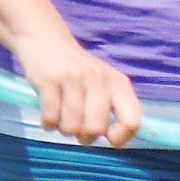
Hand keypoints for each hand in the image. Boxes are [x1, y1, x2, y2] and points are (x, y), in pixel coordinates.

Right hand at [16, 34, 142, 147]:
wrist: (47, 39)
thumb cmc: (79, 71)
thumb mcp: (104, 83)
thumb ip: (112, 108)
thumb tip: (113, 141)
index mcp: (119, 84)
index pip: (132, 121)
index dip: (120, 137)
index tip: (108, 138)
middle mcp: (100, 80)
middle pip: (95, 129)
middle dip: (84, 136)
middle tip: (77, 127)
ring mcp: (74, 79)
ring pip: (71, 127)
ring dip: (63, 129)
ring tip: (62, 117)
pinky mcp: (49, 80)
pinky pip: (50, 118)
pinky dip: (48, 123)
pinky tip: (49, 116)